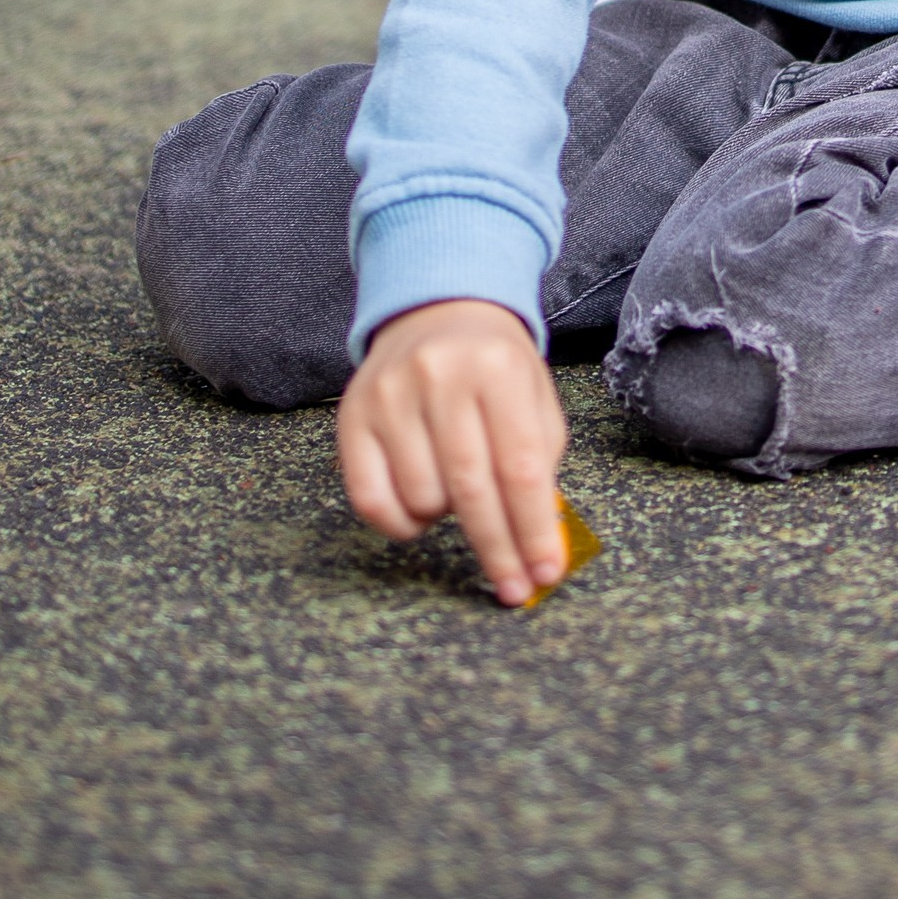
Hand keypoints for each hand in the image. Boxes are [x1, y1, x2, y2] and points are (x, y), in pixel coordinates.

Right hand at [337, 298, 569, 605]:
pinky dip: (400, 522)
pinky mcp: (353, 416)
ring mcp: (390, 394)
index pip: (520, 466)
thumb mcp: (533, 397)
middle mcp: (440, 375)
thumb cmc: (494, 367)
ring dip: (446, 517)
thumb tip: (539, 542)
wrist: (436, 310)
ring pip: (422, 498)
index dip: (533, 529)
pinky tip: (420, 508)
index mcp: (498, 366)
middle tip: (513, 588)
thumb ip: (541, 463)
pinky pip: (370, 499)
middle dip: (497, 548)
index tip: (544, 574)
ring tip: (458, 489)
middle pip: (471, 488)